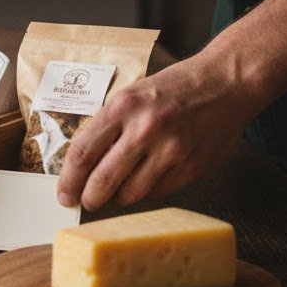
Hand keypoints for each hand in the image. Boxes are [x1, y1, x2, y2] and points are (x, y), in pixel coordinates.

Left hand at [55, 53, 250, 210]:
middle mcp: (145, 129)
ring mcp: (171, 150)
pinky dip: (145, 193)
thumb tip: (82, 165)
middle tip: (85, 202)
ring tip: (116, 190)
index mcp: (121, 107)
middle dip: (89, 198)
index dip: (68, 180)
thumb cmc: (170, 89)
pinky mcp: (192, 167)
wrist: (223, 83)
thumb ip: (108, 127)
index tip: (63, 195)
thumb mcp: (129, 96)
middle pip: (103, 179)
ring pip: (130, 193)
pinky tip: (144, 181)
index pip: (82, 153)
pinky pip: (157, 193)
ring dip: (118, 197)